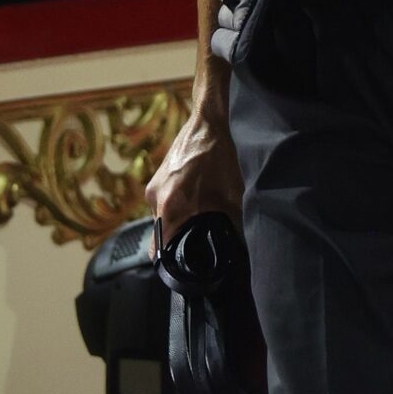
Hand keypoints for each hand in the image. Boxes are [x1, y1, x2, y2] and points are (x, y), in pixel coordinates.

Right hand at [145, 77, 241, 250]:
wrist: (208, 122)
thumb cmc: (219, 156)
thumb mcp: (232, 195)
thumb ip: (230, 224)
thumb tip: (238, 248)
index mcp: (170, 206)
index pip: (159, 250)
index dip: (172, 265)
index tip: (185, 272)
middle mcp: (155, 199)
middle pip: (162, 235)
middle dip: (179, 243)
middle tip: (199, 248)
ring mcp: (154, 187)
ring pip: (164, 219)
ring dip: (179, 224)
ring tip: (199, 223)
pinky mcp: (158, 178)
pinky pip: (164, 204)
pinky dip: (177, 209)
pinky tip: (195, 204)